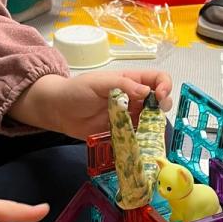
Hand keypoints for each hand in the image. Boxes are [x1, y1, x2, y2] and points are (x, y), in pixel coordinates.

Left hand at [11, 70, 172, 140]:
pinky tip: (140, 142)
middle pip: (160, 101)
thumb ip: (122, 85)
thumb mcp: (98, 82)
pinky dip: (142, 140)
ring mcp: (129, 117)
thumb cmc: (76, 91)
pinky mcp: (123, 133)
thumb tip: (146, 91)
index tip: (159, 96)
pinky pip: (138, 137)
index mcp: (131, 81)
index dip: (164, 86)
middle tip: (154, 115)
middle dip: (162, 107)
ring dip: (154, 126)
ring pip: (152, 121)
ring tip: (147, 130)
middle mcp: (134, 99)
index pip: (158, 79)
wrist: (58, 111)